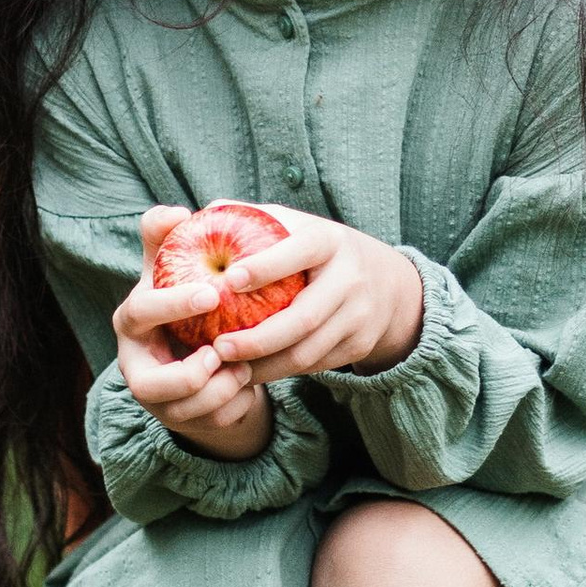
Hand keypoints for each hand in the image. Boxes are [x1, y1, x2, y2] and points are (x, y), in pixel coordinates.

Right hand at [113, 224, 275, 457]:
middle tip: (220, 355)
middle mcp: (135, 365)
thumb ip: (165, 236)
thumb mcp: (171, 264)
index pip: (140, 313)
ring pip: (183, 410)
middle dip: (187, 376)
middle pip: (148, 385)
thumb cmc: (182, 294)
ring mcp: (157, 399)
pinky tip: (250, 384)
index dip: (172, 304)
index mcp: (131, 322)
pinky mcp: (182, 420)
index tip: (212, 293)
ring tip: (244, 368)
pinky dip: (235, 404)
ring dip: (219, 392)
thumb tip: (176, 212)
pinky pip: (211, 421)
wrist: (194, 344)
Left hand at [201, 205, 425, 381]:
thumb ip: (252, 218)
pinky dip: (278, 372)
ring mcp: (358, 316)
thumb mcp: (296, 225)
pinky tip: (250, 372)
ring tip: (227, 367)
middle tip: (218, 347)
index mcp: (329, 241)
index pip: (300, 251)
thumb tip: (200, 214)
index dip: (266, 266)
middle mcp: (350, 278)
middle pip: (304, 318)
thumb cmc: (317, 249)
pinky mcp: (358, 345)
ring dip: (264, 366)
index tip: (228, 279)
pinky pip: (314, 366)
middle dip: (258, 338)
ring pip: (307, 352)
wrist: (385, 282)